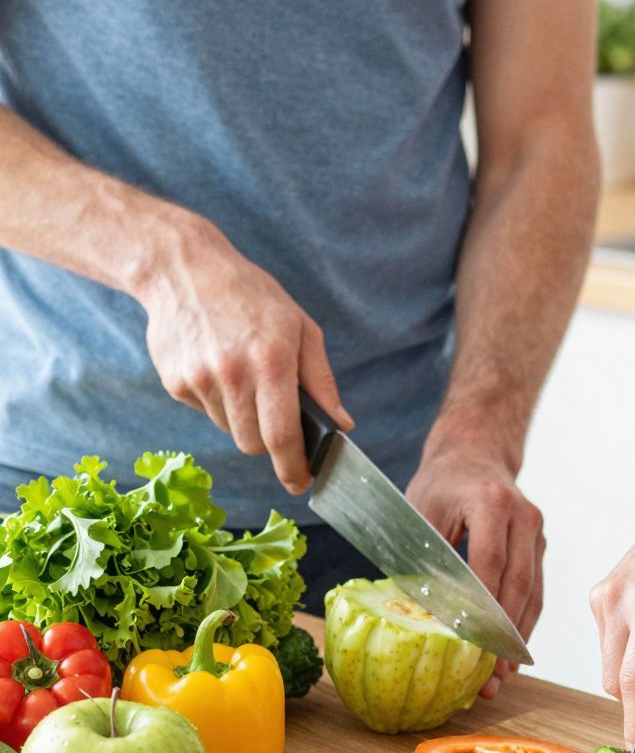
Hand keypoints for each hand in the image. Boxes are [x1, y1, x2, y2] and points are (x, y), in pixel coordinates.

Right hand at [138, 218, 350, 494]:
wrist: (183, 269)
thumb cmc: (252, 296)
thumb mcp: (300, 327)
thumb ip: (321, 381)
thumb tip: (342, 424)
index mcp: (271, 360)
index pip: (282, 435)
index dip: (293, 467)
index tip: (301, 483)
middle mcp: (232, 374)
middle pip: (254, 443)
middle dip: (270, 441)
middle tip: (275, 413)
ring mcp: (199, 379)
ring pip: (229, 430)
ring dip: (242, 417)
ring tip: (242, 373)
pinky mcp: (174, 382)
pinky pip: (205, 412)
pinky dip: (217, 401)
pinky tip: (217, 364)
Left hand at [406, 443, 544, 699]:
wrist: (476, 452)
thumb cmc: (442, 483)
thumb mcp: (421, 511)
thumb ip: (424, 557)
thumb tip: (417, 613)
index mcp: (491, 501)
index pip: (490, 563)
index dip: (482, 608)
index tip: (471, 646)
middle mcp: (523, 517)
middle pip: (517, 585)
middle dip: (502, 636)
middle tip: (490, 677)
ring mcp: (537, 533)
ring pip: (532, 594)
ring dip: (515, 638)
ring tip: (500, 677)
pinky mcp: (540, 548)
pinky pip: (535, 592)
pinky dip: (522, 625)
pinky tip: (509, 655)